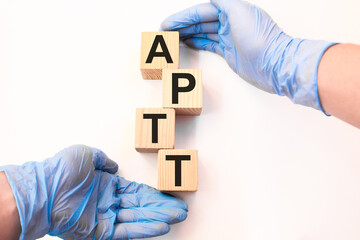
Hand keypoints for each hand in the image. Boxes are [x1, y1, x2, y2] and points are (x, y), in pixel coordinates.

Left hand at [0, 145, 186, 239]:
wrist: (45, 188)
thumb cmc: (62, 170)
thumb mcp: (87, 155)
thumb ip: (104, 160)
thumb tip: (115, 166)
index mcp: (107, 185)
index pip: (136, 191)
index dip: (154, 195)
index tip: (169, 197)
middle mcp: (109, 202)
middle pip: (142, 206)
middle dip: (162, 208)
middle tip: (181, 210)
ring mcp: (105, 217)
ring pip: (138, 219)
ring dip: (159, 219)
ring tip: (177, 218)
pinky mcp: (100, 232)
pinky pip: (127, 231)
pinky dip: (144, 229)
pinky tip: (160, 227)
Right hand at [161, 0, 335, 111]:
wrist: (274, 64)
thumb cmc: (260, 38)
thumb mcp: (240, 11)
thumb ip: (222, 1)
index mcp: (232, 10)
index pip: (202, 10)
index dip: (184, 16)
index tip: (169, 22)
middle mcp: (230, 22)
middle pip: (201, 20)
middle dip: (183, 24)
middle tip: (165, 30)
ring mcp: (229, 38)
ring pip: (203, 32)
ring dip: (187, 33)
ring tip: (172, 36)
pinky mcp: (229, 52)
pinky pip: (209, 44)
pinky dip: (197, 42)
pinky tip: (188, 42)